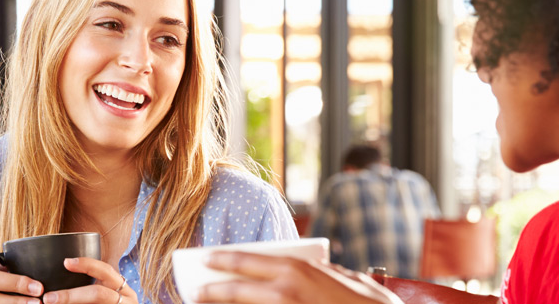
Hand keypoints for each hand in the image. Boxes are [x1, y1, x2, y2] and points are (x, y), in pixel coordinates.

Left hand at [40, 257, 137, 303]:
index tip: (66, 262)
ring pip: (97, 302)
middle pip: (98, 294)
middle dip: (71, 296)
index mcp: (123, 289)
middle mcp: (127, 300)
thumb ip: (94, 289)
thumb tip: (61, 283)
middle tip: (48, 298)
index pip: (106, 271)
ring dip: (70, 302)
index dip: (87, 264)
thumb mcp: (108, 296)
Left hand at [193, 252, 403, 303]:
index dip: (221, 260)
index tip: (204, 260)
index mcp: (296, 269)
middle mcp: (285, 291)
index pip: (246, 261)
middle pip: (234, 290)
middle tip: (193, 290)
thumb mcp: (342, 279)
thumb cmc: (365, 303)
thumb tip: (293, 271)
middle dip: (210, 290)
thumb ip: (316, 273)